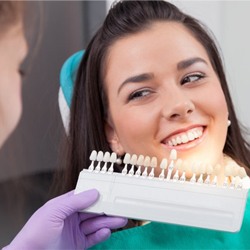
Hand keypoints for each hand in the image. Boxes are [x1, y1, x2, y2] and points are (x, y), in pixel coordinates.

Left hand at [4, 189, 126, 248]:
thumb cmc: (35, 233)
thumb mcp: (54, 211)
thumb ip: (75, 201)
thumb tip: (94, 192)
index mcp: (64, 205)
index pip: (84, 196)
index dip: (97, 193)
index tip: (111, 191)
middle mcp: (71, 217)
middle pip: (93, 210)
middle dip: (107, 209)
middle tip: (121, 207)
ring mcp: (75, 231)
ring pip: (95, 224)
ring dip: (109, 221)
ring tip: (121, 219)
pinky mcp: (78, 244)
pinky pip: (93, 238)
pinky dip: (101, 234)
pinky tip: (107, 231)